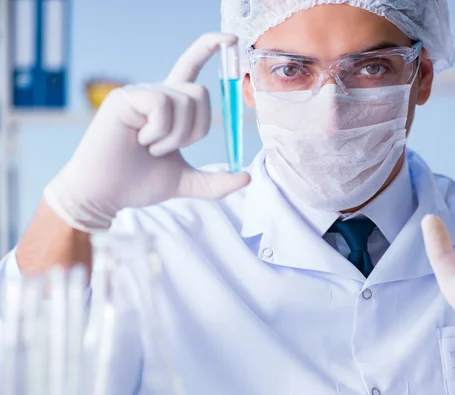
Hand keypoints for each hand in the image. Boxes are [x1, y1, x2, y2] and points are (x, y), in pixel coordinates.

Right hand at [44, 33, 249, 230]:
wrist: (107, 194)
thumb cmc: (139, 184)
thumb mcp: (186, 183)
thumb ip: (216, 182)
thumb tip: (247, 177)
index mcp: (171, 107)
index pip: (191, 67)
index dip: (210, 48)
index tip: (231, 40)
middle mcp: (157, 94)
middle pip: (200, 92)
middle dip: (196, 129)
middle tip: (168, 150)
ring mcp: (140, 93)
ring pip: (185, 100)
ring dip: (175, 137)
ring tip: (151, 148)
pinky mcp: (125, 98)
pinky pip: (163, 105)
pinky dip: (159, 131)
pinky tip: (139, 141)